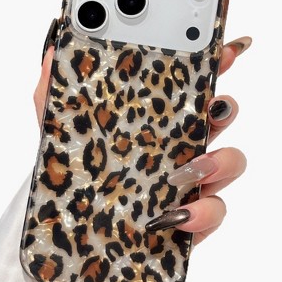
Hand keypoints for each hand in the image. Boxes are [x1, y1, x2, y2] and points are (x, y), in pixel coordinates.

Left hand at [33, 37, 250, 244]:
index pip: (187, 89)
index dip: (209, 67)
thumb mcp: (58, 132)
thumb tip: (52, 53)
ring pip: (229, 163)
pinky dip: (204, 211)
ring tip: (194, 167)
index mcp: (151, 123)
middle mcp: (176, 148)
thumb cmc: (71, 176)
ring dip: (223, 160)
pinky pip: (214, 211)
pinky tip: (177, 214)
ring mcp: (187, 184)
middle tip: (213, 107)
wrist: (72, 230)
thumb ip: (53, 94)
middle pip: (218, 120)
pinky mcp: (189, 219)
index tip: (221, 51)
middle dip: (225, 108)